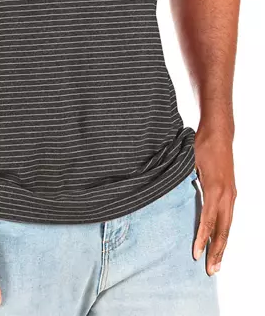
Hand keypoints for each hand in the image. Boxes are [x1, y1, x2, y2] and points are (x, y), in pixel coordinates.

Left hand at [193, 129, 236, 275]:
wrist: (219, 133)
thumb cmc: (202, 145)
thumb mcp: (189, 162)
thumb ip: (183, 181)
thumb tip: (171, 197)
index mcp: (215, 189)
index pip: (208, 221)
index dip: (201, 239)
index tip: (195, 254)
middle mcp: (226, 195)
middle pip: (222, 230)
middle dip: (216, 251)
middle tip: (210, 270)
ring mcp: (231, 195)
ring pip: (228, 226)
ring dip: (222, 246)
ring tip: (217, 263)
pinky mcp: (231, 193)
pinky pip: (229, 218)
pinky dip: (225, 233)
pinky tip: (220, 241)